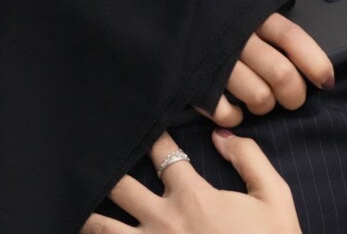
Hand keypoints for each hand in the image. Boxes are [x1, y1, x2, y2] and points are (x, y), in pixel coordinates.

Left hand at [81, 131, 300, 233]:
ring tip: (72, 199)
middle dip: (108, 167)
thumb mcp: (274, 197)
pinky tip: (82, 233)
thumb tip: (222, 135)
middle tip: (93, 152)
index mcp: (193, 198)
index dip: (155, 137)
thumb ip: (250, 159)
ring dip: (87, 213)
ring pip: (101, 227)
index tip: (147, 124)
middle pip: (120, 187)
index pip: (165, 155)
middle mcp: (163, 221)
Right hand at [200, 13, 333, 126]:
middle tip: (292, 98)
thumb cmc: (212, 5)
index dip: (316, 63)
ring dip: (265, 105)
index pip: (293, 39)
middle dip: (294, 95)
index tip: (326, 81)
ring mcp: (215, 60)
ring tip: (260, 99)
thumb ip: (269, 22)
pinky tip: (235, 110)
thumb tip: (305, 56)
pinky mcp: (192, 82)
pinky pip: (226, 112)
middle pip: (281, 75)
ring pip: (258, 97)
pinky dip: (235, 117)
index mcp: (253, 13)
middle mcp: (236, 36)